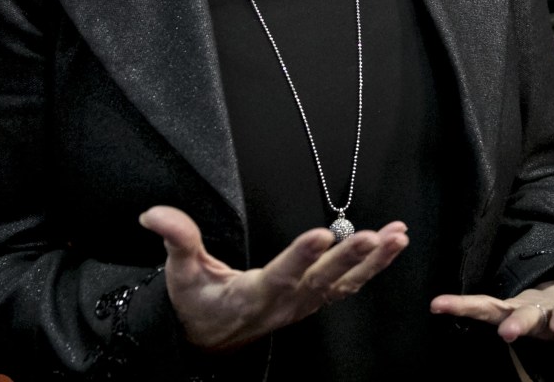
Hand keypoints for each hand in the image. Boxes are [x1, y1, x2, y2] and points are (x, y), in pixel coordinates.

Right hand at [139, 205, 408, 350]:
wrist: (213, 338)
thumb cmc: (199, 304)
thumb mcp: (181, 274)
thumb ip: (177, 240)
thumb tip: (154, 214)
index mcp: (255, 294)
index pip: (282, 273)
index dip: (302, 256)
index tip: (321, 234)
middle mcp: (287, 300)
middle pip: (324, 278)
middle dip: (351, 257)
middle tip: (376, 236)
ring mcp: (306, 302)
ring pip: (346, 283)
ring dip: (374, 261)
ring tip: (398, 236)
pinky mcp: (316, 299)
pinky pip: (351, 285)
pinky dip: (374, 266)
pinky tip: (393, 244)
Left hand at [427, 193, 553, 342]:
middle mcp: (550, 314)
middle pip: (539, 322)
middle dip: (527, 325)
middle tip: (513, 332)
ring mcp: (525, 314)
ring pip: (505, 317)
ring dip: (485, 316)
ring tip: (458, 308)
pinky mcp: (503, 310)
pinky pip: (480, 309)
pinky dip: (460, 307)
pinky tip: (439, 304)